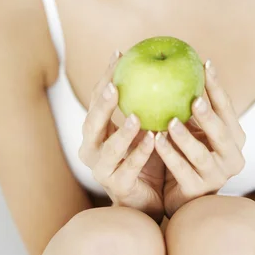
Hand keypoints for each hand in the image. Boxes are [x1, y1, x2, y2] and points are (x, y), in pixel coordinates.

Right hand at [78, 51, 164, 223]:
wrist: (150, 198)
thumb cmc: (148, 155)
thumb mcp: (145, 125)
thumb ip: (147, 103)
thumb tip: (162, 63)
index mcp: (96, 131)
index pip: (97, 99)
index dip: (105, 77)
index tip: (119, 55)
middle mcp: (92, 149)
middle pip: (92, 123)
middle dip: (102, 104)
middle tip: (116, 85)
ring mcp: (102, 171)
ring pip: (108, 149)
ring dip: (122, 132)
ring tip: (136, 116)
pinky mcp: (117, 188)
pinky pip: (128, 169)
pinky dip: (139, 154)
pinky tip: (152, 140)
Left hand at [154, 60, 245, 218]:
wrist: (179, 192)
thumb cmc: (187, 151)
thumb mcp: (195, 126)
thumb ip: (193, 104)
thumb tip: (180, 61)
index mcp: (235, 137)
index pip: (227, 108)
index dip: (218, 86)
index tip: (206, 63)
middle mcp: (232, 157)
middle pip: (221, 132)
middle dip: (208, 115)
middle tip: (194, 98)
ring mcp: (216, 176)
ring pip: (200, 154)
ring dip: (185, 137)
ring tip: (169, 122)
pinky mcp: (197, 191)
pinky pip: (181, 170)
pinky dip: (169, 154)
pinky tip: (155, 140)